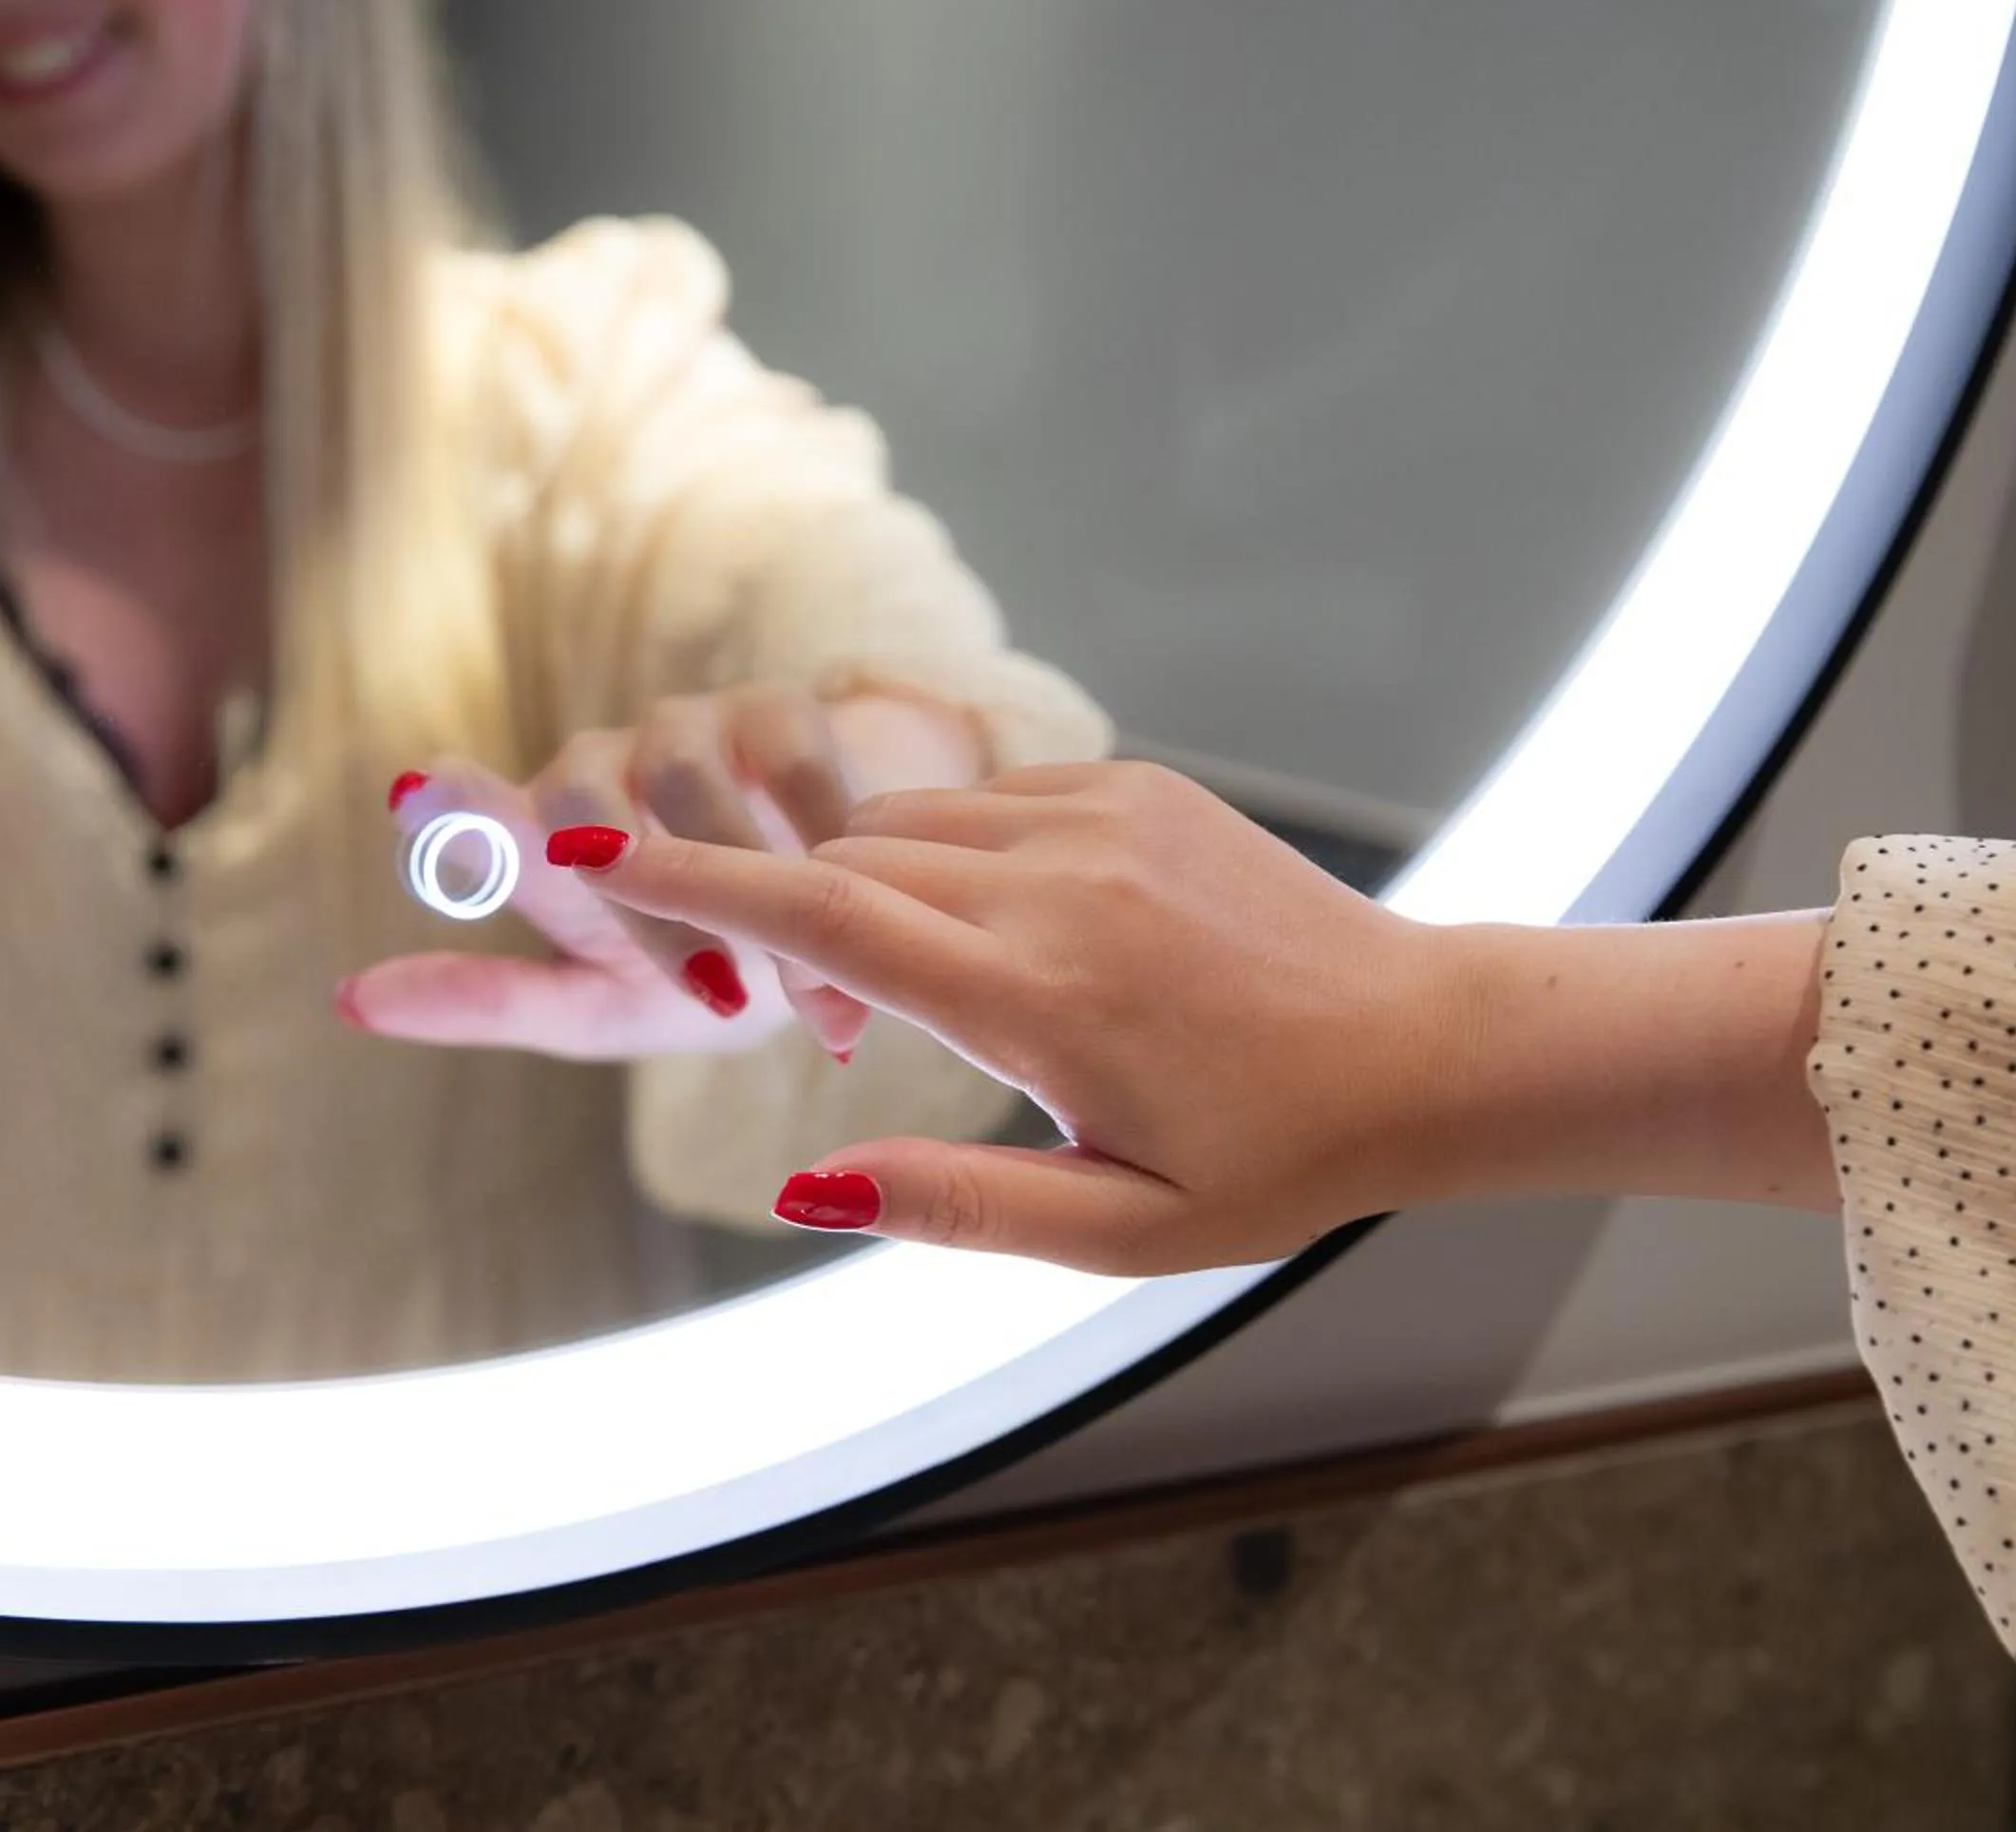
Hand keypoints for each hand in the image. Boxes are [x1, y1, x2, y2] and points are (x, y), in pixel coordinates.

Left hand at [338, 684, 971, 1060]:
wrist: (854, 905)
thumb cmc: (712, 965)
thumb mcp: (608, 1006)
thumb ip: (494, 1002)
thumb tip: (343, 1001)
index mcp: (544, 852)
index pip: (478, 827)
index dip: (452, 809)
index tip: (412, 791)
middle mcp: (598, 776)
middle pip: (582, 811)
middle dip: (652, 909)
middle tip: (720, 996)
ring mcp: (686, 732)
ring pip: (685, 784)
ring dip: (745, 882)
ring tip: (804, 981)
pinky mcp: (779, 711)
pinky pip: (791, 765)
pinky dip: (823, 837)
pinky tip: (858, 894)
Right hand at [565, 761, 1837, 1271]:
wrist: (1425, 1045)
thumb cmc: (1276, 1159)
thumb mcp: (1120, 1229)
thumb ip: (956, 1205)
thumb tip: (805, 1183)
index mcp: (1037, 995)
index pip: (822, 913)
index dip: (692, 880)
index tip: (590, 844)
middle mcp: (1056, 882)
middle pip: (845, 857)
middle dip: (762, 890)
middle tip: (756, 972)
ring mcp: (1100, 815)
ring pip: (909, 821)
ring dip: (860, 878)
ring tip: (900, 983)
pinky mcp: (1134, 786)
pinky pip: (985, 796)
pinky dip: (941, 847)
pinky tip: (985, 928)